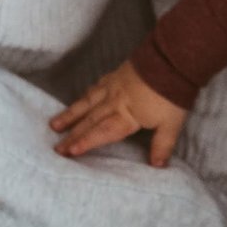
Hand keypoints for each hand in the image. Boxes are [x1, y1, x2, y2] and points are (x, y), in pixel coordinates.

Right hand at [48, 62, 188, 166]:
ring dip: (70, 115)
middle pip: (90, 121)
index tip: (69, 152)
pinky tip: (81, 99)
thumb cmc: (172, 94)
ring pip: (86, 103)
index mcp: (126, 116)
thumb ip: (162, 145)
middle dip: (72, 135)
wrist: (171, 60)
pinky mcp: (116, 74)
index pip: (103, 132)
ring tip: (54, 125)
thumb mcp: (171, 123)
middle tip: (56, 148)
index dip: (86, 142)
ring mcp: (113, 86)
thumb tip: (157, 166)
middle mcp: (114, 102)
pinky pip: (95, 87)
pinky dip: (85, 96)